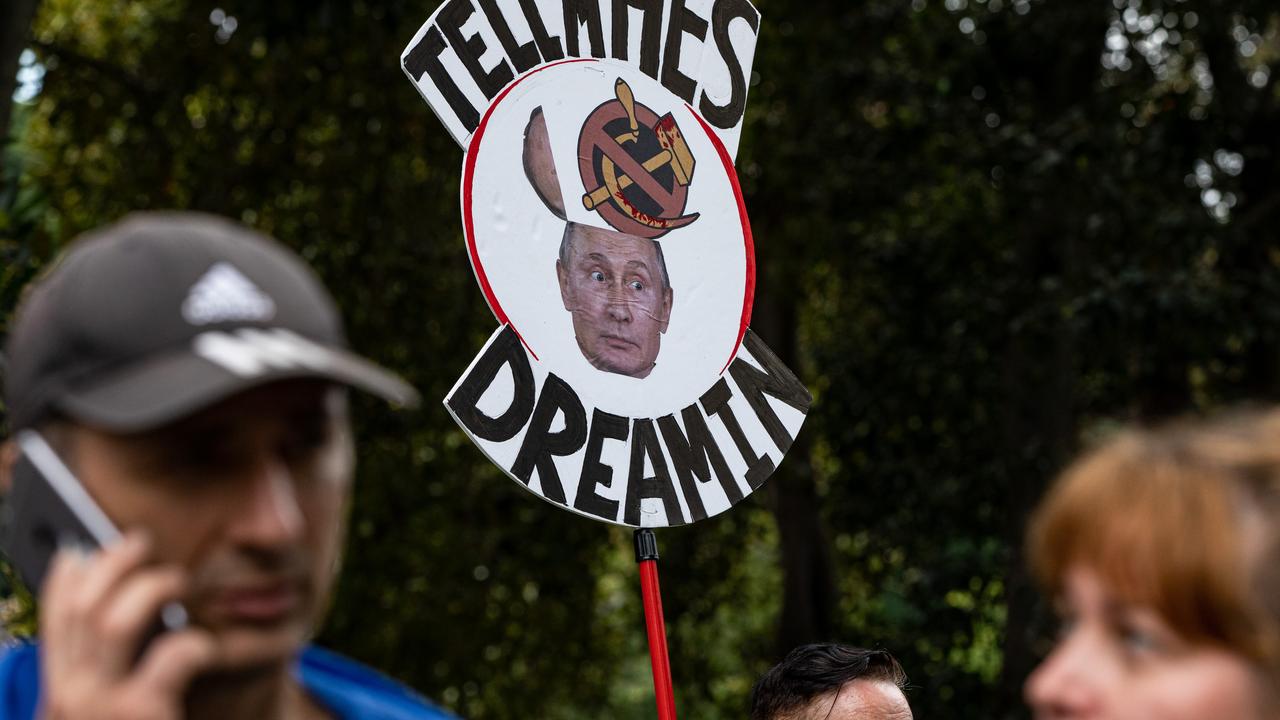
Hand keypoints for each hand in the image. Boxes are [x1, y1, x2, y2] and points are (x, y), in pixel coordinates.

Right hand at [38, 532, 216, 719]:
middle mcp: (66, 700)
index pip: (54, 624)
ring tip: (178, 581)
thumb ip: (106, 680)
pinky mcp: (139, 713)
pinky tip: (204, 648)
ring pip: (116, 618)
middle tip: (141, 542)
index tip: (80, 550)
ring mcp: (98, 707)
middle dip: (112, 564)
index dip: (66, 581)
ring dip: (152, 586)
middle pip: (83, 608)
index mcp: (57, 699)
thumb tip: (129, 620)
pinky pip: (173, 652)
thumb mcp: (104, 717)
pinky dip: (195, 641)